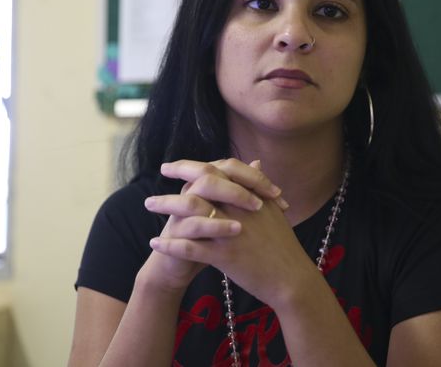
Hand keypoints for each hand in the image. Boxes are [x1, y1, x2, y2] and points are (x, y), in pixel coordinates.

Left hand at [148, 159, 317, 308]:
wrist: (292, 278)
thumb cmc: (283, 245)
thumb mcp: (274, 209)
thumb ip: (260, 185)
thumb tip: (254, 162)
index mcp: (250, 195)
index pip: (218, 170)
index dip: (193, 165)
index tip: (175, 165)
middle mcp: (240, 208)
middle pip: (201, 184)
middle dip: (176, 177)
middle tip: (159, 173)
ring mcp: (232, 231)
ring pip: (191, 212)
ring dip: (166, 206)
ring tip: (148, 204)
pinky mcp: (226, 255)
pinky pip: (190, 247)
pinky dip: (170, 244)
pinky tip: (155, 242)